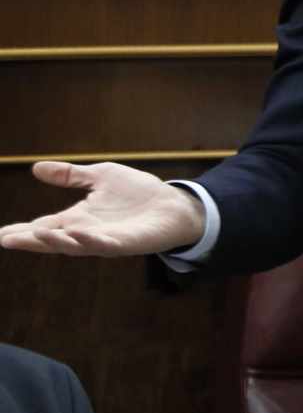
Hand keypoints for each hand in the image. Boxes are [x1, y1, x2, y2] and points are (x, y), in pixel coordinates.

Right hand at [0, 161, 205, 256]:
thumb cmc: (138, 192)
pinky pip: (105, 244)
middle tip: (7, 240)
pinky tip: (78, 233)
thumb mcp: (100, 176)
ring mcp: (106, 240)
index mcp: (79, 218)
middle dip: (31, 240)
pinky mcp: (126, 243)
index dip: (23, 230)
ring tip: (35, 234)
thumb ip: (70, 176)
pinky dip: (91, 241)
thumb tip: (36, 167)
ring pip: (75, 245)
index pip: (45, 225)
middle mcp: (88, 232)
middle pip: (54, 239)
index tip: (1, 235)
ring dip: (56, 241)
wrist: (174, 203)